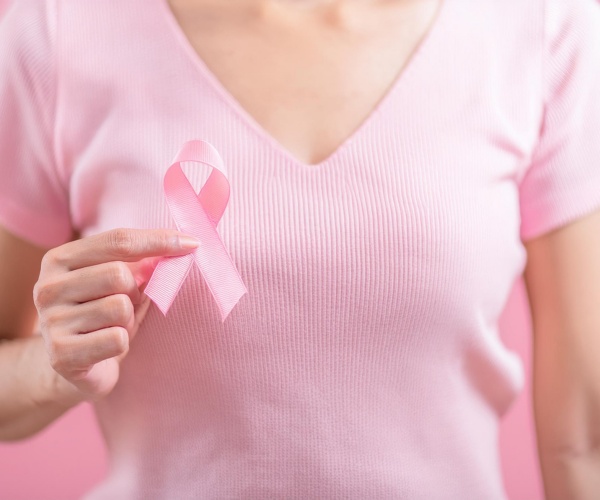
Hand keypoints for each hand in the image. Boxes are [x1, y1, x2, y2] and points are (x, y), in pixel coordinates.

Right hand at [33, 228, 199, 400]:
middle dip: (135, 292)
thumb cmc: (102, 315)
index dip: (159, 240)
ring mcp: (50, 322)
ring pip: (120, 307)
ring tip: (113, 327)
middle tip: (125, 306)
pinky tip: (106, 347)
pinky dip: (122, 343)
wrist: (71, 366)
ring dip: (128, 320)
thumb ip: (141, 261)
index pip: (118, 240)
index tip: (193, 243)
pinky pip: (117, 339)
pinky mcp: (60, 355)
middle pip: (119, 274)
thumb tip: (184, 244)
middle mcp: (46, 287)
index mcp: (59, 259)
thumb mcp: (118, 282)